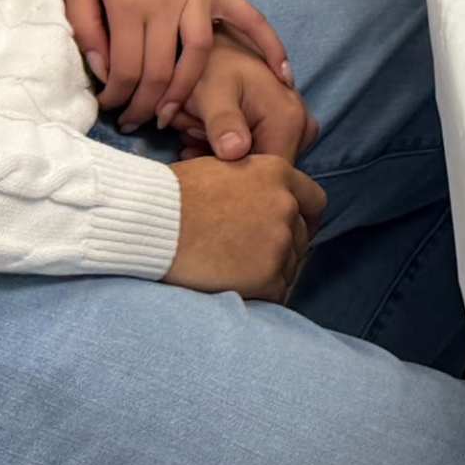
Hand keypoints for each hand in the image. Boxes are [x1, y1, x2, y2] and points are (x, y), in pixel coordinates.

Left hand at [49, 0, 291, 130]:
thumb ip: (84, 24)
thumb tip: (101, 69)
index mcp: (128, 2)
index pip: (125, 68)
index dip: (118, 97)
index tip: (112, 108)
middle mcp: (166, 3)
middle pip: (159, 71)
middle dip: (147, 106)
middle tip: (139, 123)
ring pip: (197, 56)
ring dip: (187, 92)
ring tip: (175, 116)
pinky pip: (249, 20)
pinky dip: (269, 45)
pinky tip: (281, 75)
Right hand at [166, 152, 324, 302]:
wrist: (150, 224)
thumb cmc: (172, 196)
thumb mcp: (221, 169)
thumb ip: (253, 181)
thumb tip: (261, 197)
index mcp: (277, 174)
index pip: (313, 201)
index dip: (303, 218)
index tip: (291, 231)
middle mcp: (285, 205)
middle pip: (301, 236)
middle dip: (283, 247)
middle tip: (252, 259)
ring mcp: (279, 242)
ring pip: (291, 265)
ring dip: (270, 271)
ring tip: (235, 273)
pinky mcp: (268, 275)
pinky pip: (277, 292)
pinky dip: (260, 294)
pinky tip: (236, 290)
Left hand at [180, 40, 315, 168]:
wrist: (210, 42)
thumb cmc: (208, 65)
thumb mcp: (210, 92)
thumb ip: (223, 122)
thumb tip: (235, 152)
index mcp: (290, 120)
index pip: (269, 175)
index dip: (234, 176)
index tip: (201, 161)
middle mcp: (302, 124)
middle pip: (266, 168)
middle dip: (227, 162)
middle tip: (192, 141)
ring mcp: (296, 124)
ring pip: (260, 160)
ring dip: (225, 156)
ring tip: (194, 134)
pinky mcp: (285, 125)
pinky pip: (261, 150)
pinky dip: (231, 149)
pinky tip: (204, 136)